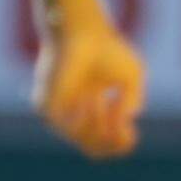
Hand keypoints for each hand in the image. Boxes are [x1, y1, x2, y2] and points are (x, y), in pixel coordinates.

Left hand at [32, 11, 144, 159]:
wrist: (82, 33)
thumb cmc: (108, 49)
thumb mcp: (133, 78)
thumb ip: (132, 103)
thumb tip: (123, 121)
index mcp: (94, 104)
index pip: (106, 140)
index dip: (122, 142)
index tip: (131, 131)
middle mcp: (76, 111)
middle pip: (94, 147)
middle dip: (112, 142)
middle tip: (120, 125)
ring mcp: (61, 111)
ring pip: (83, 142)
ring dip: (100, 127)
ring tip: (102, 102)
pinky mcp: (47, 107)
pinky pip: (68, 130)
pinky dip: (86, 120)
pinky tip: (92, 100)